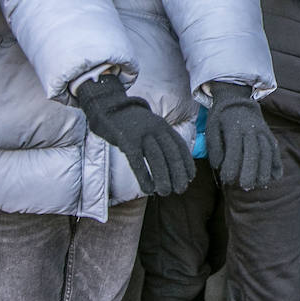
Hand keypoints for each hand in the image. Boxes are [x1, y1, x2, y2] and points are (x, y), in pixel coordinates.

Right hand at [76, 75, 194, 195]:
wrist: (109, 108)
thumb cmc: (131, 124)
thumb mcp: (151, 127)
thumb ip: (161, 140)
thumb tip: (172, 164)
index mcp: (163, 127)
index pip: (180, 146)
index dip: (187, 163)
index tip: (190, 178)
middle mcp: (156, 129)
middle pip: (171, 154)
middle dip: (178, 173)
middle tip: (181, 190)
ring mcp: (141, 134)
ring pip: (157, 159)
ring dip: (163, 178)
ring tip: (165, 192)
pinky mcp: (126, 140)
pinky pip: (137, 161)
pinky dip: (144, 177)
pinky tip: (148, 189)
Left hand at [205, 81, 281, 189]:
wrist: (237, 98)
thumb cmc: (221, 118)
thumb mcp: (211, 129)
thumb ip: (214, 148)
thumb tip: (218, 166)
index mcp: (234, 128)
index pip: (234, 150)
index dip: (231, 166)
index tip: (227, 180)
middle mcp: (250, 129)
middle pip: (254, 151)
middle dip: (251, 170)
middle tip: (246, 187)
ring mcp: (262, 131)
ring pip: (267, 150)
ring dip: (266, 169)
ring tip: (261, 184)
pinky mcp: (269, 134)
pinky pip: (275, 149)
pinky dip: (277, 163)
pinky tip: (276, 176)